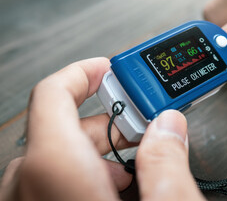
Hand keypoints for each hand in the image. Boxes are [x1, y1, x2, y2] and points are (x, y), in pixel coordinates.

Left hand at [0, 58, 203, 200]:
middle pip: (63, 128)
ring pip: (57, 158)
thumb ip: (168, 162)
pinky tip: (113, 190)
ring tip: (134, 166)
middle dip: (110, 121)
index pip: (53, 94)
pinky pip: (51, 182)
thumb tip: (169, 127)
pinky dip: (82, 175)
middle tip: (144, 125)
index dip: (83, 73)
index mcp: (53, 171)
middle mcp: (27, 185)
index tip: (107, 68)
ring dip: (97, 152)